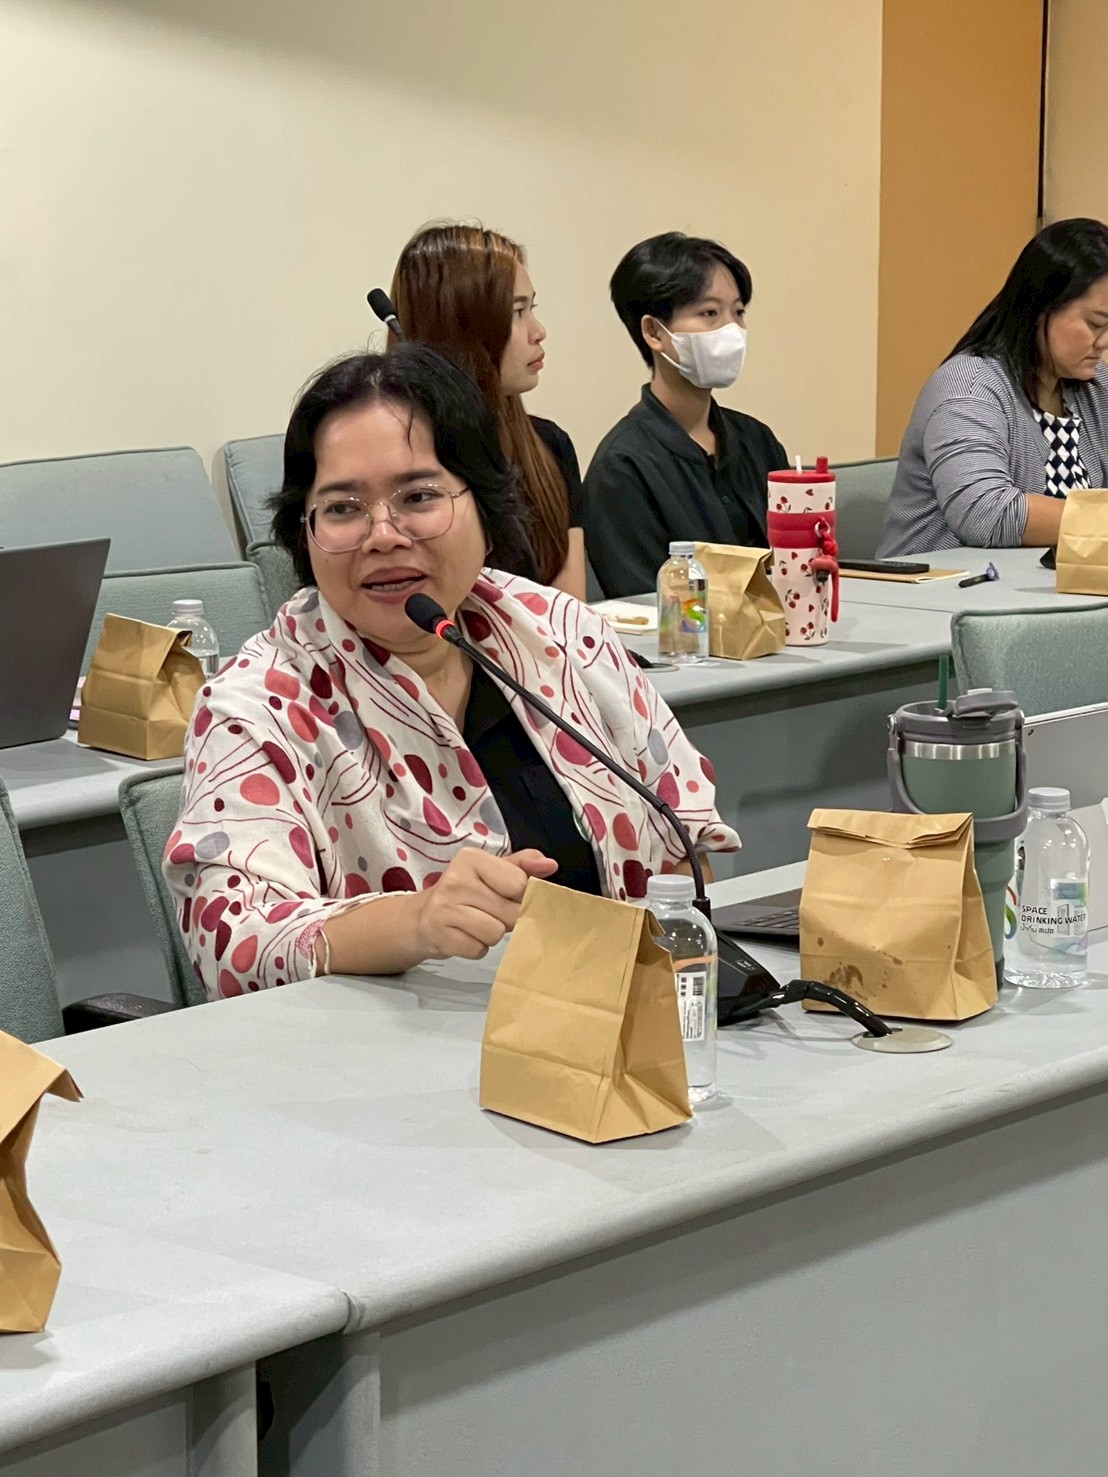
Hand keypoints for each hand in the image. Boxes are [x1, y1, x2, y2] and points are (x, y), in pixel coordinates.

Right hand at [413, 847, 557, 960]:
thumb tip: (550, 865)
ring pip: (495, 933)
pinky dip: (476, 947)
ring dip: (491, 934)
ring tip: (475, 924)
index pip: (519, 883)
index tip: (506, 896)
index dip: (519, 896)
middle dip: (506, 918)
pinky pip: (478, 949)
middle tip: (488, 912)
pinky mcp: (439, 935)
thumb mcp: (492, 872)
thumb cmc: (465, 893)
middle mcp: (455, 879)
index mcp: (471, 858)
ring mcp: (444, 908)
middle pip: (510, 912)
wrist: (421, 918)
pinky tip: (464, 936)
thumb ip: (523, 865)